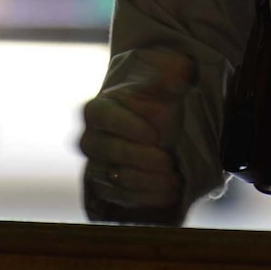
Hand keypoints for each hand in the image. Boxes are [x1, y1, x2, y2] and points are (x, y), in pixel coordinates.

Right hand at [79, 48, 195, 218]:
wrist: (164, 118)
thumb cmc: (160, 93)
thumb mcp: (169, 75)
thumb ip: (172, 71)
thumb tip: (179, 73)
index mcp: (99, 107)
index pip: (100, 115)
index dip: (124, 125)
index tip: (154, 133)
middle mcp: (92, 139)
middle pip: (103, 150)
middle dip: (136, 157)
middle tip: (166, 159)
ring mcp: (98, 166)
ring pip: (111, 178)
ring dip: (143, 181)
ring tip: (173, 180)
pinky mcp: (110, 190)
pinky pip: (120, 199)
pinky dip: (146, 198)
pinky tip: (170, 193)